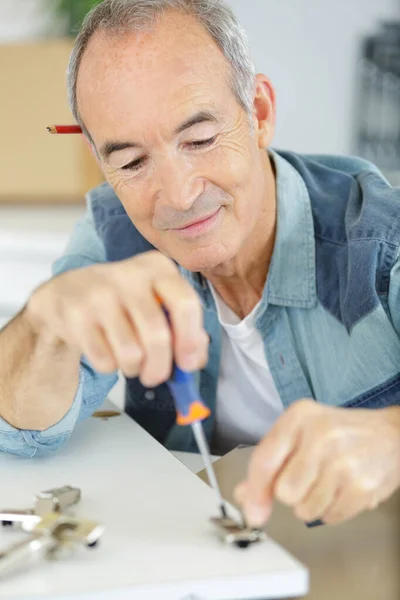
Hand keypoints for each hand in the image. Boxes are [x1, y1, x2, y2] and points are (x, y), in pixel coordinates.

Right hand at [26, 251, 207, 385]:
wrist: (68, 292)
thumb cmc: (124, 301)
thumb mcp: (157, 303)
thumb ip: (185, 329)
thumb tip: (194, 359)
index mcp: (158, 267)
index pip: (185, 303)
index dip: (190, 340)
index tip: (188, 365)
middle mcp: (130, 274)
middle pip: (158, 336)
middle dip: (159, 367)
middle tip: (154, 377)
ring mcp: (100, 293)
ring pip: (131, 353)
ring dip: (133, 368)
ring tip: (128, 360)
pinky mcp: (76, 314)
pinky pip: (105, 360)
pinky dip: (110, 366)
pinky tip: (106, 351)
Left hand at [234, 400, 399, 525]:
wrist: (390, 434)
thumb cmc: (340, 432)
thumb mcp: (300, 432)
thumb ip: (270, 461)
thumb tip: (244, 496)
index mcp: (299, 417)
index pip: (265, 460)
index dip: (254, 491)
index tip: (252, 509)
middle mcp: (321, 435)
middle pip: (284, 492)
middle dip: (292, 494)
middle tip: (307, 478)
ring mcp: (343, 462)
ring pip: (305, 510)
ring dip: (312, 504)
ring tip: (328, 481)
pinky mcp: (362, 486)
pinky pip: (329, 517)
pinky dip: (332, 509)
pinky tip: (342, 488)